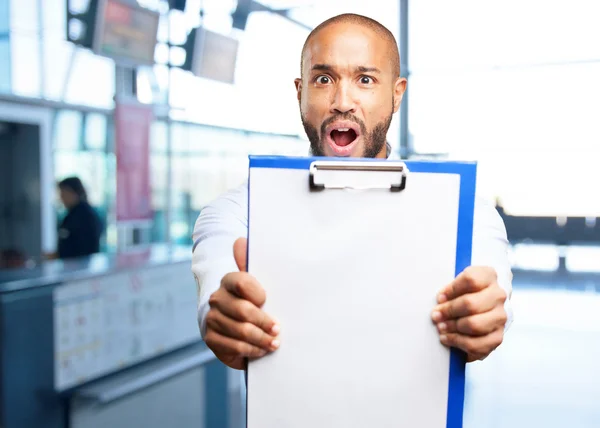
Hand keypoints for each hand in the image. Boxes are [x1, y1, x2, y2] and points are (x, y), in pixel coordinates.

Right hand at [204, 238, 279, 369]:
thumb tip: (240, 241)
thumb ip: (252, 263)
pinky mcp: (211, 339)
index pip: (241, 281)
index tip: (266, 300)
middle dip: (264, 322)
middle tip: (278, 329)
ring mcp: (212, 319)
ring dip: (261, 339)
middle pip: (243, 310)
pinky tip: (261, 350)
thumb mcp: (260, 283)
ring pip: (240, 330)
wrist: (237, 322)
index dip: (257, 293)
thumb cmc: (254, 300)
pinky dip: (251, 350)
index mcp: (229, 280)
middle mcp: (217, 298)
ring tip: (274, 342)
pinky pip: (234, 346)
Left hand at [431, 266, 506, 361]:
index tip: (440, 297)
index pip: (471, 280)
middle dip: (449, 311)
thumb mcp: (458, 283)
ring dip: (453, 327)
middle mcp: (498, 296)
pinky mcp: (497, 337)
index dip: (452, 290)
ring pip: (474, 324)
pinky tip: (447, 338)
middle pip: (470, 304)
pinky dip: (458, 342)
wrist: (482, 306)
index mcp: (489, 276)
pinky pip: (477, 344)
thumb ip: (450, 289)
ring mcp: (500, 317)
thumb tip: (440, 301)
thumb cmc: (465, 292)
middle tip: (436, 315)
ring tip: (440, 327)